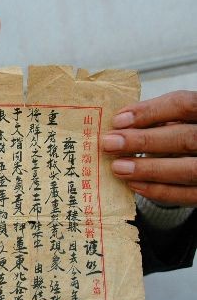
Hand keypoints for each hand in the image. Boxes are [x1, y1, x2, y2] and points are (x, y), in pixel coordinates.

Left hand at [102, 90, 196, 206]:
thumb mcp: (173, 121)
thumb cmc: (180, 136)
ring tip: (117, 167)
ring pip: (189, 169)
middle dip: (144, 141)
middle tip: (109, 144)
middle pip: (185, 138)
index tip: (118, 120)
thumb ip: (153, 120)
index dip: (151, 111)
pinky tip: (133, 184)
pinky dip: (158, 190)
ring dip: (148, 169)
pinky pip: (186, 194)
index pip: (185, 105)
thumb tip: (118, 126)